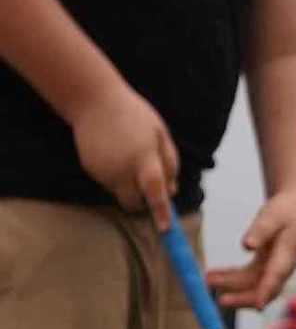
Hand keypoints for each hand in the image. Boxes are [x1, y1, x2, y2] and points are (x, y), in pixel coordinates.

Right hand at [70, 82, 177, 221]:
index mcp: (144, 157)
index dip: (161, 212)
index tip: (165, 228)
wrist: (93, 100)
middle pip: (133, 203)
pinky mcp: (91, 170)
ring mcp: (104, 171)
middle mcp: (122, 169)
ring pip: (119, 193)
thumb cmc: (133, 114)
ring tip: (126, 156)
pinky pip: (107, 183)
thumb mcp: (159, 133)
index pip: (155, 192)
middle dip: (141, 203)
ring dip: (127, 186)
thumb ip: (170, 162)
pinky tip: (113, 153)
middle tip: (145, 188)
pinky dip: (114, 176)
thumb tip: (172, 190)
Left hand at [208, 188, 295, 311]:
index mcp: (287, 255)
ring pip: (252, 284)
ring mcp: (274, 268)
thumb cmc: (285, 210)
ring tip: (208, 280)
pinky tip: (215, 275)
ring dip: (231, 285)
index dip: (268, 292)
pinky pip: (248, 278)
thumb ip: (260, 231)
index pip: (277, 277)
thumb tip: (247, 246)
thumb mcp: (272, 215)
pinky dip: (232, 278)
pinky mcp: (267, 266)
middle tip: (220, 300)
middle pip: (264, 289)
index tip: (258, 306)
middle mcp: (283, 267)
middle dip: (242, 297)